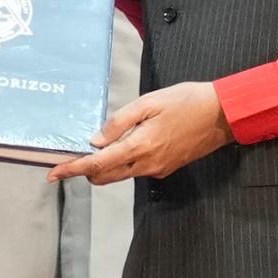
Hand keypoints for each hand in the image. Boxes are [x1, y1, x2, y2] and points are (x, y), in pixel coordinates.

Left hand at [51, 81, 232, 184]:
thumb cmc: (187, 101)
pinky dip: (126, 161)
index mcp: (140, 146)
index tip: (53, 174)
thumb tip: (96, 141)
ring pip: (121, 174)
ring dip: (106, 165)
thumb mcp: (149, 102)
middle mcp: (147, 164)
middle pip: (105, 176)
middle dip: (87, 169)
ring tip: (106, 142)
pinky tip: (132, 141)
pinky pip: (137, 169)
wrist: (224, 115)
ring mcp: (158, 169)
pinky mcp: (167, 168)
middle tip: (77, 153)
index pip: (98, 164)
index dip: (73, 169)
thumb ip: (120, 122)